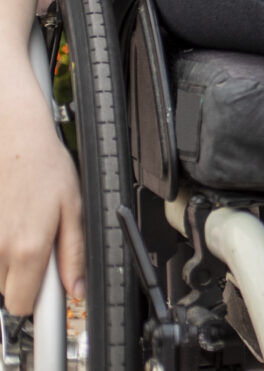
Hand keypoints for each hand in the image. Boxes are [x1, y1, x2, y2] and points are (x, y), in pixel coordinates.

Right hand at [0, 80, 81, 316]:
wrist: (13, 139)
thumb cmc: (45, 168)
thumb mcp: (74, 209)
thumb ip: (74, 255)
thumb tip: (75, 291)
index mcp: (27, 248)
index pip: (22, 305)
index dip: (37, 298)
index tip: (47, 285)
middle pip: (6, 289)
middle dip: (23, 273)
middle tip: (35, 239)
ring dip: (5, 260)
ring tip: (20, 226)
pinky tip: (6, 221)